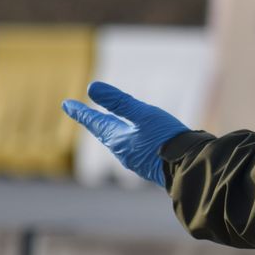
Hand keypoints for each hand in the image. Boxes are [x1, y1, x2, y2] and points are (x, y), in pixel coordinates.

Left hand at [62, 81, 189, 186]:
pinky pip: (132, 149)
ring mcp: (136, 160)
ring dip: (110, 131)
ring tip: (106, 124)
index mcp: (118, 139)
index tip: (66, 104)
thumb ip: (118, 102)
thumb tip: (91, 88)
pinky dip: (126, 139)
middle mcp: (123, 152)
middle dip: (94, 122)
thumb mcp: (142, 114)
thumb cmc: (165, 138)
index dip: (80, 112)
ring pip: (118, 142)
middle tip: (82, 114)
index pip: (94, 122)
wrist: (188, 167)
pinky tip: (135, 140)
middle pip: (104, 133)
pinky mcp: (149, 165)